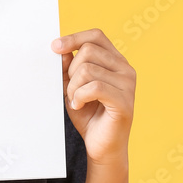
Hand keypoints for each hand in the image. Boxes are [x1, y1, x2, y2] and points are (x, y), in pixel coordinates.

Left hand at [51, 28, 134, 165]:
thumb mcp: (73, 86)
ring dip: (73, 87)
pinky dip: (79, 97)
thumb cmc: (88, 114)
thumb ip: (68, 67)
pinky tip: (79, 105)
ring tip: (76, 100)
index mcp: (116, 61)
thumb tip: (60, 49)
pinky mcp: (124, 101)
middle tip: (71, 90)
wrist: (101, 146)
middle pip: (88, 51)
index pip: (96, 36)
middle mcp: (125, 69)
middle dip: (70, 71)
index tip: (54, 47)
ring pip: (87, 69)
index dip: (74, 38)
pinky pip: (94, 87)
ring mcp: (128, 84)